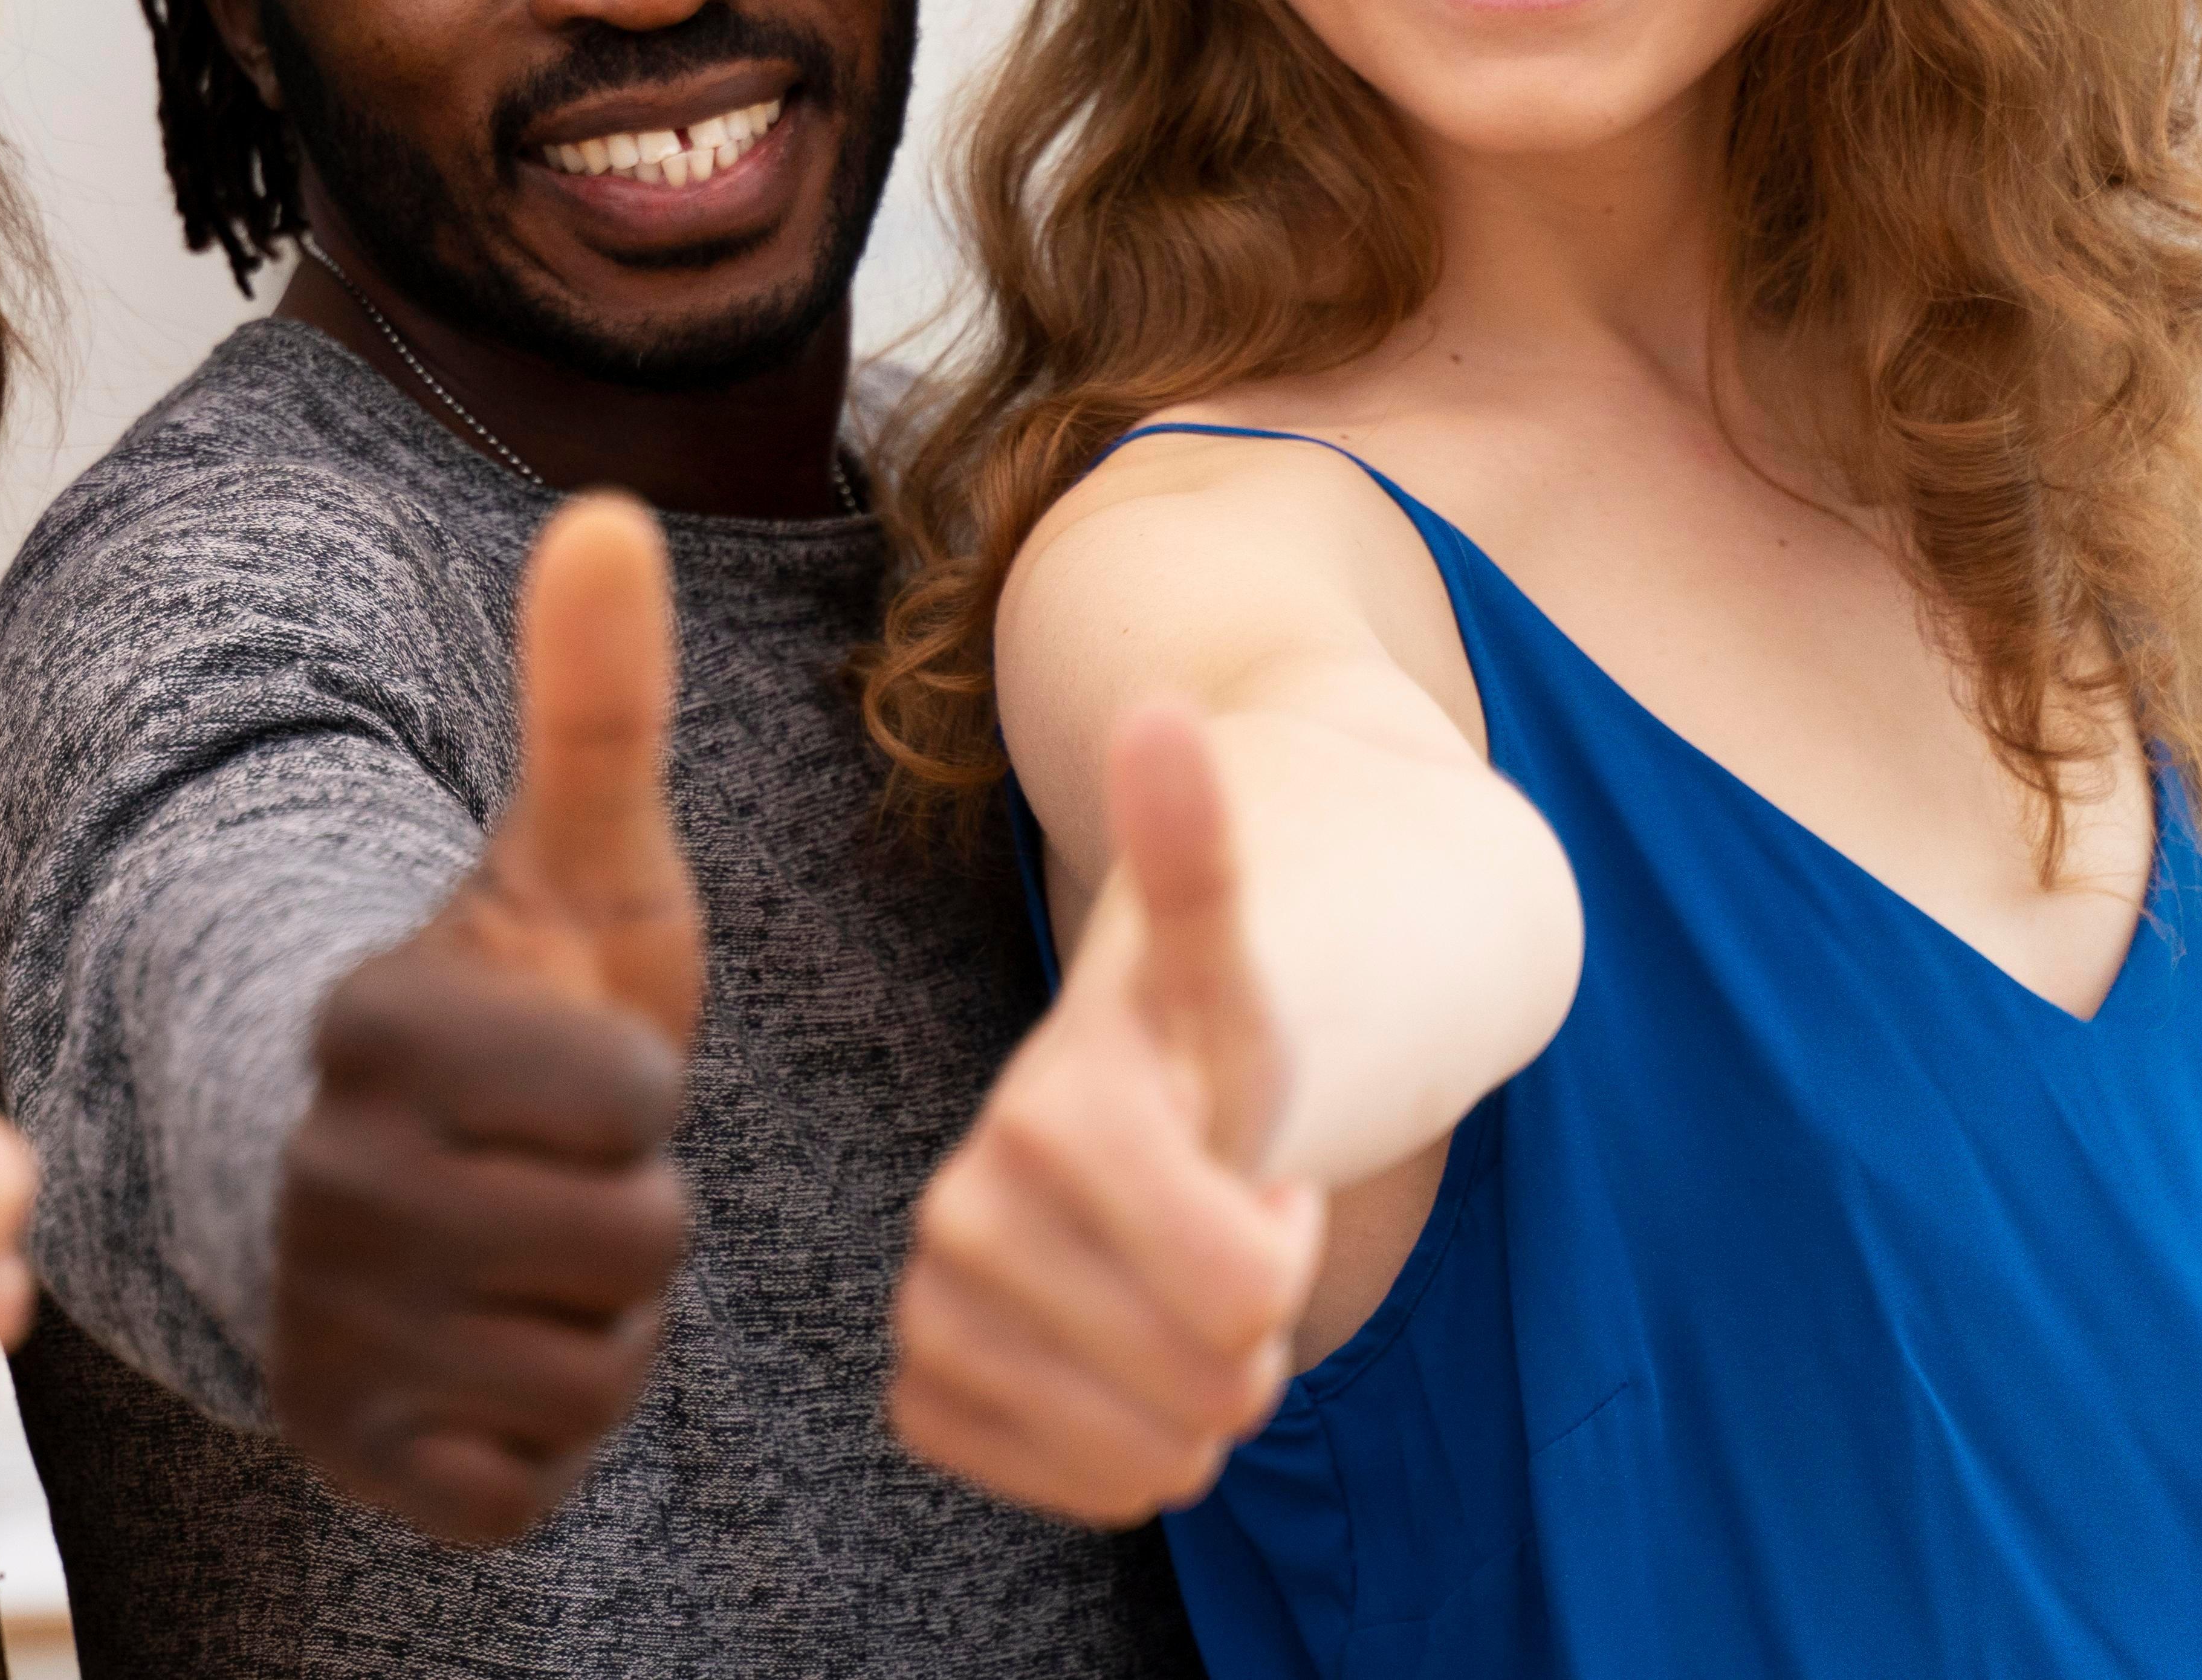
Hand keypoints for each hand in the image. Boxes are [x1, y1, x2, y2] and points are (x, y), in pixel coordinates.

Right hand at [269, 493, 702, 1545]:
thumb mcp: (585, 859)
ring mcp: (319, 1324)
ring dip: (603, 1320)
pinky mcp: (348, 1451)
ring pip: (593, 1364)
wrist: (436, 1184)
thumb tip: (604, 510)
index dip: (643, 1082)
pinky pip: (536, 1479)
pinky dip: (548, 1432)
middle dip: (637, 1213)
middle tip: (563, 1170)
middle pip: (629, 1239)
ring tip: (537, 1252)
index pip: (625, 1092)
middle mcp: (315, 1177)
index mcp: (368, 1026)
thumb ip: (599, 701)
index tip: (575, 1061)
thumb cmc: (535, 1007)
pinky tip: (498, 1351)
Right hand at [887, 701, 1323, 1523]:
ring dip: (1194, 1401)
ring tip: (1166, 1294)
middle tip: (1213, 1235)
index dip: (1283, 1251)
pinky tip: (1110, 1368)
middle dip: (1248, 1331)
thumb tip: (1162, 713)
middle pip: (1209, 1390)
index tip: (1247, 1170)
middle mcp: (964, 1207)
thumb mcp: (1230, 970)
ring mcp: (932, 1296)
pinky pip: (1061, 1489)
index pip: (1248, 1298)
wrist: (1112, 1110)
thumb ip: (1201, 858)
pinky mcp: (918, 1378)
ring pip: (1144, 1456)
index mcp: (1054, 1116)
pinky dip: (1115, 1456)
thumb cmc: (1198, 1051)